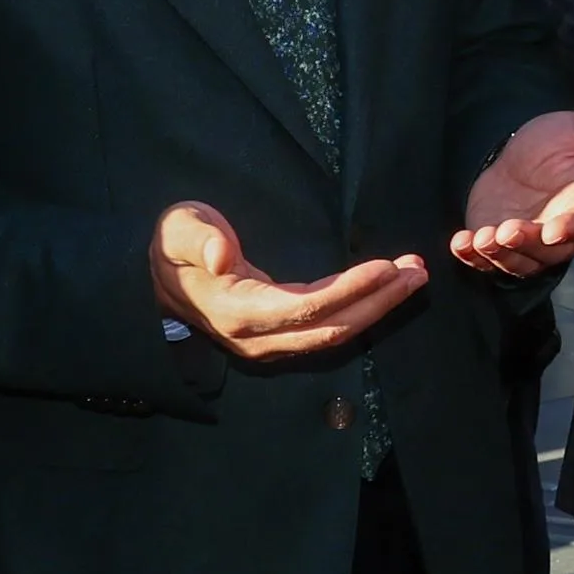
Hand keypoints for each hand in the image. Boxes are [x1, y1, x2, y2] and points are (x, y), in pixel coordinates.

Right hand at [150, 202, 422, 356]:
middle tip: (417, 270)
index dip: (347, 291)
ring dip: (377, 307)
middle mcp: (256, 337)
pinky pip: (326, 330)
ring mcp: (268, 343)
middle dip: (379, 302)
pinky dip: (361, 310)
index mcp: (234, 311)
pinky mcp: (278, 338)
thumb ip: (198, 238)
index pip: (303, 308)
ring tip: (412, 276)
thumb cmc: (171, 248)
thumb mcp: (177, 229)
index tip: (385, 266)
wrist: (156, 281)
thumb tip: (222, 253)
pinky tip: (386, 288)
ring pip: (333, 335)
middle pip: (329, 329)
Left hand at [452, 110, 573, 272]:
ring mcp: (526, 241)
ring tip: (479, 238)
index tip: (553, 231)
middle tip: (506, 230)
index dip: (568, 229)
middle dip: (524, 245)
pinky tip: (460, 243)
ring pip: (515, 260)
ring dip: (496, 254)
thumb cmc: (565, 139)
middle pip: (545, 251)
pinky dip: (471, 255)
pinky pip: (486, 259)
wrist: (524, 147)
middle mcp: (558, 232)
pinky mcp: (497, 240)